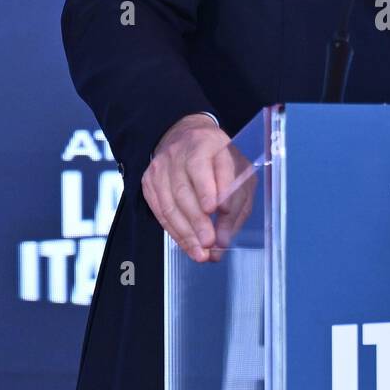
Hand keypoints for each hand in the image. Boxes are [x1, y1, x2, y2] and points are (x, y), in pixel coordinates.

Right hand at [141, 113, 253, 262]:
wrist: (186, 137)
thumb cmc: (219, 159)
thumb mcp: (239, 173)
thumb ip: (237, 203)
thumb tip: (224, 238)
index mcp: (206, 142)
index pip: (202, 165)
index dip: (208, 188)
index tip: (215, 209)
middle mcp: (179, 152)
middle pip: (184, 189)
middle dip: (197, 220)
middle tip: (209, 242)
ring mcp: (161, 168)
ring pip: (170, 204)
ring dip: (186, 232)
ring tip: (201, 253)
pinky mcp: (149, 182)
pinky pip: (160, 212)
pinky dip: (174, 232)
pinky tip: (188, 245)